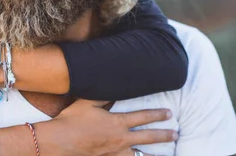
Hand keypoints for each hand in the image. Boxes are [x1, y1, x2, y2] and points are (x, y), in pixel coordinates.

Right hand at [36, 99, 175, 155]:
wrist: (59, 142)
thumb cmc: (71, 120)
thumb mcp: (87, 102)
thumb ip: (103, 96)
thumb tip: (114, 86)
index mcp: (117, 122)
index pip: (143, 117)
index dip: (157, 114)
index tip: (168, 113)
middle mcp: (120, 139)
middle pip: (148, 137)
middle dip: (164, 135)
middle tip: (175, 133)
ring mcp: (115, 153)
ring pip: (140, 155)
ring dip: (153, 154)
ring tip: (165, 155)